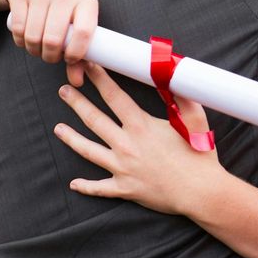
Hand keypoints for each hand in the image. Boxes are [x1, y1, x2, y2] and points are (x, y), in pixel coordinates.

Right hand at [3, 0, 98, 86]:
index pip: (84, 32)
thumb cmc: (66, 0)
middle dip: (50, 56)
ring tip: (39, 48)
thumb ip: (80, 49)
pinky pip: (17, 28)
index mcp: (86, 1)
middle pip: (53, 40)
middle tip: (50, 56)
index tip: (69, 58)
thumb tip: (77, 82)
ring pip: (33, 36)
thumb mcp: (79, 17)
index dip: (76, 53)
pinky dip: (20, 41)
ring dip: (34, 50)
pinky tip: (26, 38)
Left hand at [54, 63, 224, 216]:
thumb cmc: (199, 155)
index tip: (89, 66)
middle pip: (94, 120)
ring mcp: (122, 168)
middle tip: (64, 90)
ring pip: (88, 151)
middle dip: (77, 102)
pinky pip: (99, 187)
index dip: (100, 79)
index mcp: (141, 126)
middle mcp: (126, 145)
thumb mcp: (195, 119)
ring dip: (71, 138)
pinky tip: (74, 183)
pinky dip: (85, 186)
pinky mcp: (124, 188)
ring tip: (57, 128)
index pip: (115, 97)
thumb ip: (184, 97)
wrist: (200, 192)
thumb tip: (176, 76)